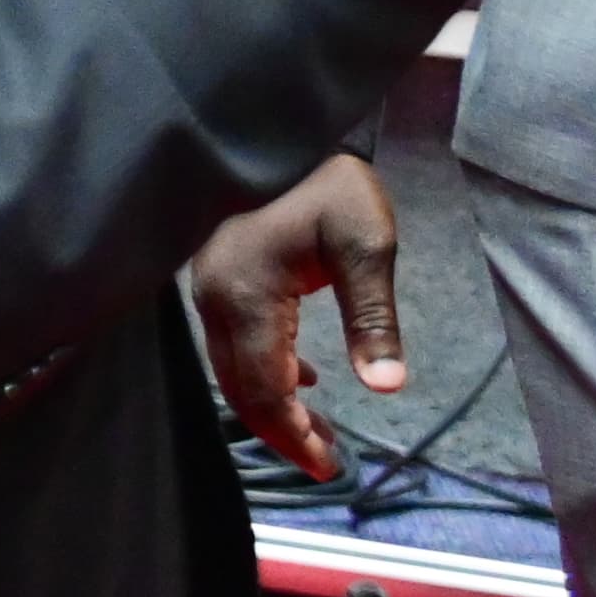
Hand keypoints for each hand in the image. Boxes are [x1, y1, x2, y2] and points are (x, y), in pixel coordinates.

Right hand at [189, 154, 404, 481]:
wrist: (280, 128)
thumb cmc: (328, 184)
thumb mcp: (365, 246)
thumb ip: (374, 320)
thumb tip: (387, 387)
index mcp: (247, 296)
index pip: (264, 388)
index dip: (294, 434)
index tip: (330, 468)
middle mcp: (215, 298)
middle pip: (238, 387)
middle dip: (280, 431)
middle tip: (326, 463)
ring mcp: (208, 286)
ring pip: (230, 368)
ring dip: (270, 405)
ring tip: (317, 431)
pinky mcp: (215, 276)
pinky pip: (231, 343)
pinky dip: (261, 374)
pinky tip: (302, 378)